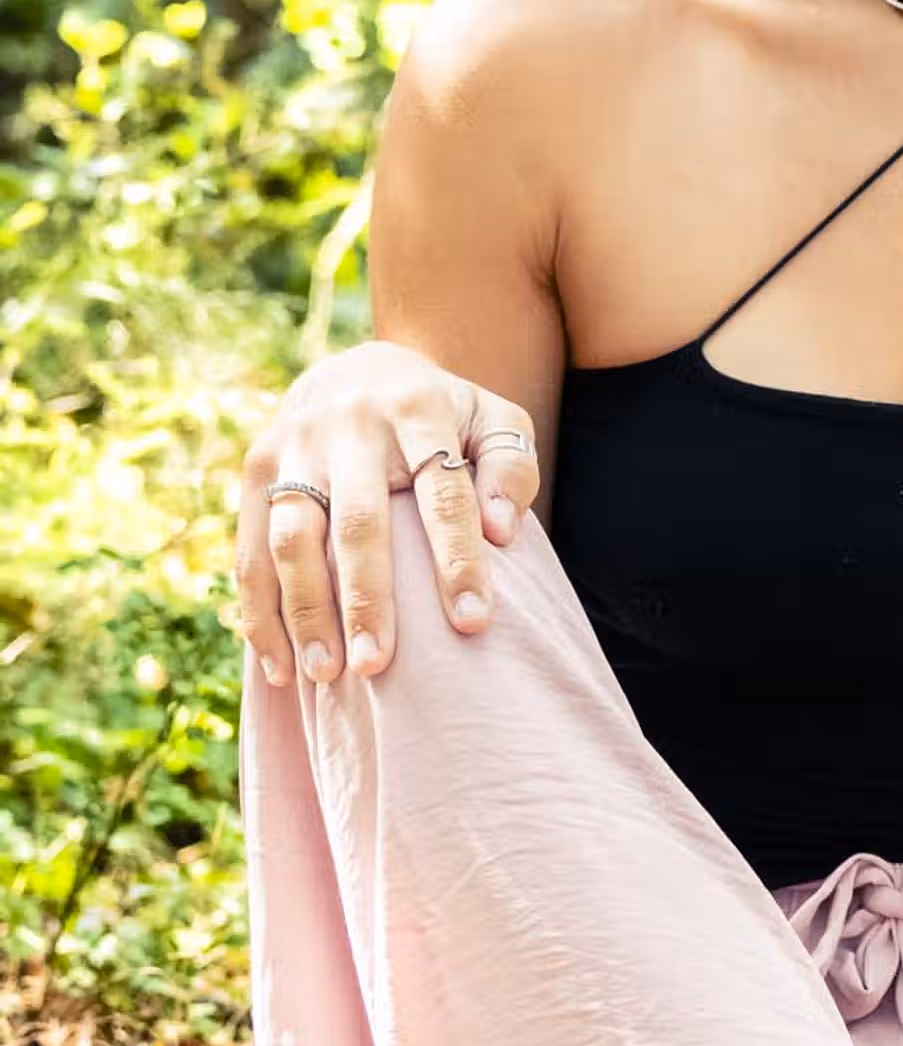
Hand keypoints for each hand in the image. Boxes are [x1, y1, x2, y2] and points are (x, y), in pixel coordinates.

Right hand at [236, 340, 540, 687]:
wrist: (358, 370)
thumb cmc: (444, 415)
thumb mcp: (492, 419)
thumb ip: (510, 466)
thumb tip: (500, 531)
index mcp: (416, 409)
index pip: (442, 491)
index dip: (459, 558)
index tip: (474, 622)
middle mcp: (349, 425)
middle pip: (357, 522)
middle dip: (366, 598)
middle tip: (377, 666)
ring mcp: (294, 445)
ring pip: (292, 537)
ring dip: (304, 611)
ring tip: (324, 676)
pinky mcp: (256, 467)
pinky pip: (249, 548)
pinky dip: (259, 611)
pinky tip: (279, 666)